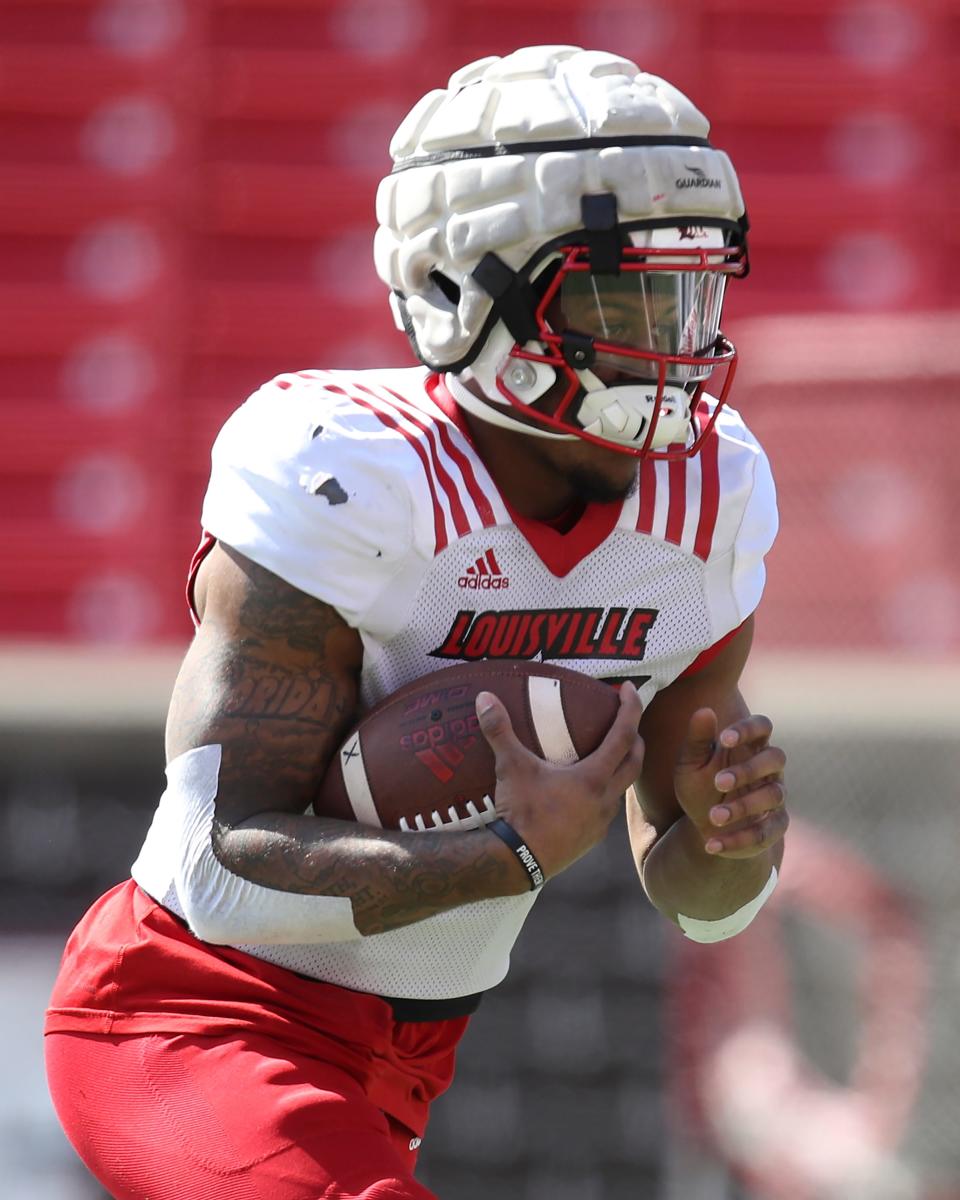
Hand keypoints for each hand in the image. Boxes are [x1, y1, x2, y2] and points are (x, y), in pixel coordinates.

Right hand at [476, 681, 644, 880]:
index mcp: (593, 777)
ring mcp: (600, 823)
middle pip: (634, 762)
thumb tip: (484, 697)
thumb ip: (500, 730)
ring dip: (621, 769)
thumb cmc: (521, 812)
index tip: (630, 689)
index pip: (623, 735)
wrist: (518, 862)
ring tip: (608, 757)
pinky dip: (604, 794)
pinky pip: (606, 811)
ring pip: (622, 789)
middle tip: (627, 722)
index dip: (630, 709)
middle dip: (635, 738)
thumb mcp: (511, 767)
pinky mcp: (590, 840)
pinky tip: (585, 793)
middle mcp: (605, 799)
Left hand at [674, 707, 786, 858]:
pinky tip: (711, 844)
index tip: (724, 739)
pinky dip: (739, 840)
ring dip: (743, 806)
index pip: (763, 726)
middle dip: (748, 770)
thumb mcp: (690, 765)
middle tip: (718, 782)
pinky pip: (767, 833)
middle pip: (775, 758)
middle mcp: (769, 770)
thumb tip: (704, 710)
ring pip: (773, 795)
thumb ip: (697, 740)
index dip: (748, 729)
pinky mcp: (775, 827)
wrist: (705, 827)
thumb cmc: (700, 787)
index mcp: (750, 746)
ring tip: (713, 816)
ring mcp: (775, 798)